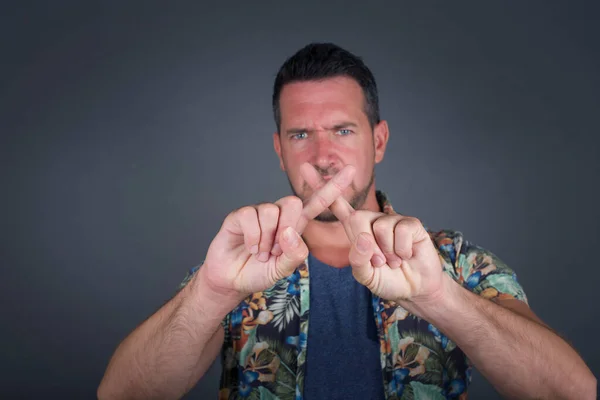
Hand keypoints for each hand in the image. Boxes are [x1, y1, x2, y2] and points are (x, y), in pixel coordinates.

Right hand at [200, 165, 355, 300]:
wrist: (231, 280)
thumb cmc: (260, 273)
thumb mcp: (283, 270)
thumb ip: (293, 254)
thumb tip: (289, 231)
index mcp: (295, 226)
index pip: (317, 203)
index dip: (333, 187)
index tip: (352, 170)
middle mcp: (279, 214)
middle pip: (293, 203)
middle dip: (287, 228)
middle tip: (276, 251)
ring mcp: (259, 213)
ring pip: (271, 211)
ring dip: (267, 239)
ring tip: (261, 254)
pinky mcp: (240, 215)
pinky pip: (251, 215)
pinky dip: (253, 237)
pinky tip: (250, 248)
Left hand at [301, 163, 444, 302]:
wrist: (415, 288)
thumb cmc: (387, 280)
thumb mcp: (365, 276)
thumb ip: (359, 261)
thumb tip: (365, 238)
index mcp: (355, 230)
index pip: (336, 206)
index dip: (322, 187)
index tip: (305, 167)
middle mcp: (371, 219)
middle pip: (357, 220)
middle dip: (368, 248)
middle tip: (379, 263)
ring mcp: (391, 219)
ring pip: (380, 228)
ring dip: (387, 252)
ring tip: (394, 260)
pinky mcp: (410, 223)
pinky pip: (400, 232)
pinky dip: (402, 251)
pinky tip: (407, 255)